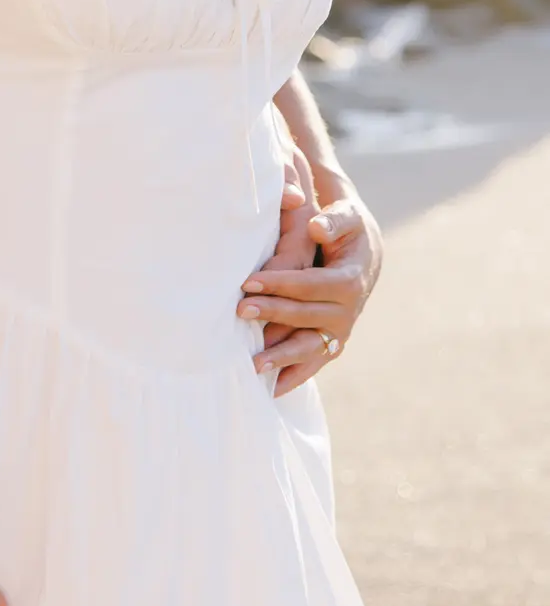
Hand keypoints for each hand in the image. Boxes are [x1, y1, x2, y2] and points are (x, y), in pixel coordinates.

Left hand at [242, 190, 383, 395]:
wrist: (364, 250)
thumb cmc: (347, 226)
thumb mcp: (347, 214)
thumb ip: (334, 219)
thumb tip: (316, 227)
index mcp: (351, 279)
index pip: (312, 285)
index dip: (281, 284)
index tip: (249, 282)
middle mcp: (349, 310)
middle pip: (307, 316)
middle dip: (273, 314)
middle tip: (240, 312)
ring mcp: (341, 330)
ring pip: (311, 347)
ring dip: (283, 357)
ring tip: (253, 365)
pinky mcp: (332, 341)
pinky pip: (314, 362)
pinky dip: (294, 376)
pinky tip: (271, 391)